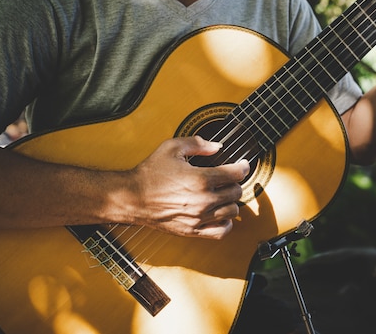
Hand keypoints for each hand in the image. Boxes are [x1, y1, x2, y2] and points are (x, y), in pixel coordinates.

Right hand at [127, 135, 249, 238]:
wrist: (132, 198)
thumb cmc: (150, 173)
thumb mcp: (172, 148)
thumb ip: (197, 143)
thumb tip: (217, 147)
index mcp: (201, 179)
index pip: (236, 174)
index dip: (243, 167)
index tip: (242, 165)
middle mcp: (203, 200)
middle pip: (236, 192)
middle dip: (235, 183)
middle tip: (229, 178)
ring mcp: (199, 217)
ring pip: (233, 211)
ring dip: (232, 201)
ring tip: (223, 195)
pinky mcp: (193, 230)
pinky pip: (221, 231)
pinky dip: (226, 223)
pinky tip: (220, 214)